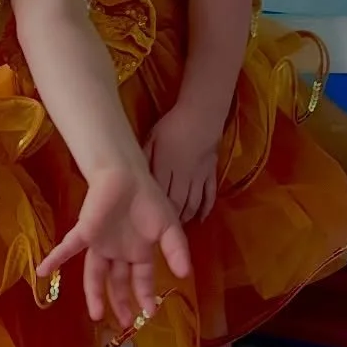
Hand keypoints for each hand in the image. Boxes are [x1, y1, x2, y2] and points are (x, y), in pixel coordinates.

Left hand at [38, 165, 190, 330]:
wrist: (128, 174)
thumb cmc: (148, 200)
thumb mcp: (169, 227)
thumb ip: (176, 250)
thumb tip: (184, 274)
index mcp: (139, 252)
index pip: (142, 280)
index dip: (145, 297)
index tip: (150, 314)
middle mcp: (118, 252)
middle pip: (117, 283)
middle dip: (121, 302)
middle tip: (123, 323)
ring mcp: (99, 244)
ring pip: (94, 274)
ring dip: (94, 294)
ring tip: (96, 315)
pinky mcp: (84, 232)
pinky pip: (67, 248)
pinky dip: (55, 260)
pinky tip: (42, 272)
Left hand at [145, 103, 218, 220]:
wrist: (203, 114)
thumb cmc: (173, 125)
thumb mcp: (152, 138)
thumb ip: (144, 158)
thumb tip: (135, 177)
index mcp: (166, 167)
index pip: (160, 195)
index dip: (156, 212)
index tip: (148, 225)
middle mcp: (183, 176)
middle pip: (177, 203)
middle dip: (171, 220)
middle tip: (164, 231)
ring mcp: (199, 176)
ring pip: (193, 202)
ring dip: (186, 217)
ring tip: (179, 227)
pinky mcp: (211, 173)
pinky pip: (209, 195)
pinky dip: (205, 209)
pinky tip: (200, 219)